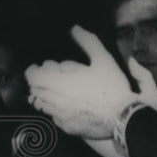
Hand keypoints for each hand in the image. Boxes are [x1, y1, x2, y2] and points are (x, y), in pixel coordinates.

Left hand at [26, 26, 156, 138]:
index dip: (34, 70)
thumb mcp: (103, 59)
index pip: (32, 77)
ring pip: (42, 104)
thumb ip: (87, 42)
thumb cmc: (112, 87)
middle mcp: (55, 101)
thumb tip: (74, 28)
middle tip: (54, 76)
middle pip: (35, 90)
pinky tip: (69, 104)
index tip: (42, 66)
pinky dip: (56, 109)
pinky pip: (53, 116)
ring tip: (61, 90)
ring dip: (47, 95)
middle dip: (41, 81)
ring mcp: (60, 116)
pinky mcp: (67, 128)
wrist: (123, 118)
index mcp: (59, 83)